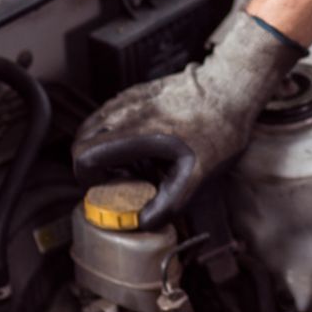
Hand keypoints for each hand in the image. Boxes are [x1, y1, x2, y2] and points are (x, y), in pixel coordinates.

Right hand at [72, 13, 303, 226]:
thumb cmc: (217, 128)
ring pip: (93, 127)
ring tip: (136, 162)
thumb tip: (144, 222)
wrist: (231, 88)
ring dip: (104, 149)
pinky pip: (109, 115)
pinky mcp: (135, 92)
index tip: (110, 188)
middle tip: (124, 179)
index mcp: (133, 133)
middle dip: (94, 166)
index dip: (89, 179)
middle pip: (81, 143)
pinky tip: (145, 144)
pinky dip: (115, 134)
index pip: (83, 156)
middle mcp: (123, 112)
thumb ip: (170, 202)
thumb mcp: (198, 173)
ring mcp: (127, 98)